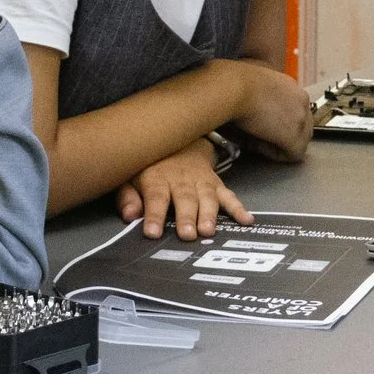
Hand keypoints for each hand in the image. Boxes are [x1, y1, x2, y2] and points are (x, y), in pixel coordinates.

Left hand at [118, 138, 250, 239]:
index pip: (155, 198)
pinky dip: (238, 208)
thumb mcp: (130, 176)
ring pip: (206, 198)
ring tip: (208, 230)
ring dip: (208, 214)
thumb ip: (128, 197)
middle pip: (184, 199)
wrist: (178, 138)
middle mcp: (181, 180)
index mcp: (157, 179)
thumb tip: (130, 215)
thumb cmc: (152, 164)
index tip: (152, 233)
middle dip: (186, 217)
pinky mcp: (216, 184)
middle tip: (187, 235)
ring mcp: (201, 181)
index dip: (154, 215)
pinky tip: (246, 220)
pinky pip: (229, 196)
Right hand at [230, 63, 315, 162]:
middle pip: (303, 126)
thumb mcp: (254, 87)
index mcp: (291, 86)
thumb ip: (262, 100)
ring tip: (258, 140)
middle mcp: (301, 99)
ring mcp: (301, 118)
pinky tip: (259, 145)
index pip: (295, 111)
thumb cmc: (234, 85)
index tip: (264, 126)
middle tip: (262, 137)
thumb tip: (259, 118)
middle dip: (284, 135)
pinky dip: (276, 154)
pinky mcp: (294, 135)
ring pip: (300, 141)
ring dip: (281, 144)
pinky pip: (292, 154)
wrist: (234, 88)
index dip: (279, 123)